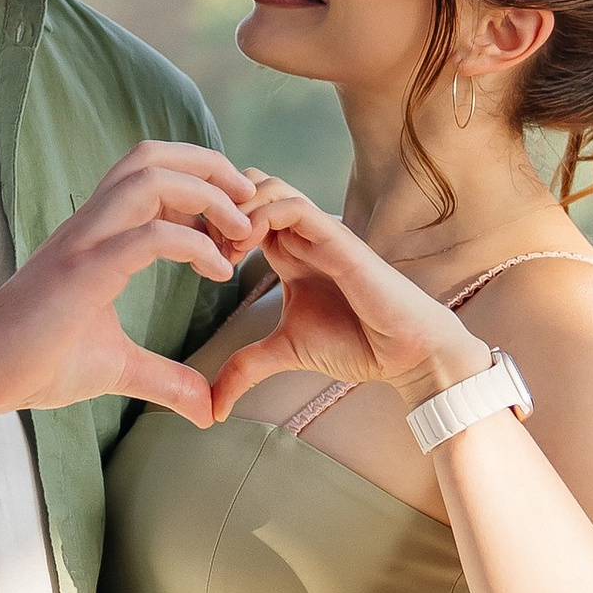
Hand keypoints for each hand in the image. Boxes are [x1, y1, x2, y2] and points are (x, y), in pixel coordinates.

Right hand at [0, 143, 259, 427]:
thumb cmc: (35, 364)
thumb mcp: (117, 368)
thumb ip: (164, 378)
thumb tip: (207, 408)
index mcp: (95, 234)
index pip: (150, 173)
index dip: (200, 182)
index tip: (233, 224)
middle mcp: (89, 225)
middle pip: (152, 156)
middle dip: (209, 166)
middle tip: (248, 202)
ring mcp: (84, 242)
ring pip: (150, 178)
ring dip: (207, 194)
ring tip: (239, 230)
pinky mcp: (84, 271)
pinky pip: (148, 235)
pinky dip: (193, 243)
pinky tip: (218, 270)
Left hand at [208, 180, 485, 423]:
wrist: (406, 353)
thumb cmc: (356, 344)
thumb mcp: (284, 352)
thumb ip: (245, 368)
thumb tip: (211, 409)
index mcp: (285, 250)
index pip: (237, 209)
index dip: (205, 222)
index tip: (187, 257)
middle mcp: (299, 233)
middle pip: (244, 184)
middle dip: (212, 208)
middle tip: (196, 248)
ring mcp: (318, 231)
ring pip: (265, 185)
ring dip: (232, 210)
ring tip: (219, 252)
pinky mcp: (337, 238)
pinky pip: (292, 205)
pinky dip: (259, 217)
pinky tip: (242, 250)